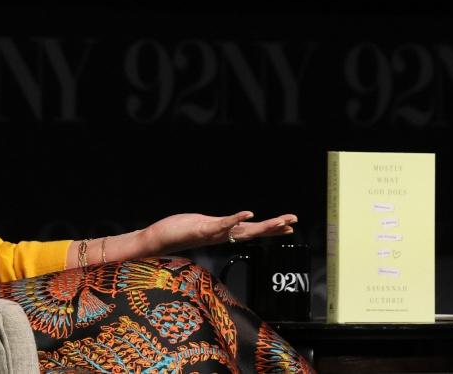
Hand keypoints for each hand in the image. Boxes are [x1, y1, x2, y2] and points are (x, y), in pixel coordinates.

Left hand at [142, 211, 297, 254]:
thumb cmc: (177, 232)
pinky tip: (249, 212)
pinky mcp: (202, 228)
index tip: (289, 226)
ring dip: (262, 226)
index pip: (251, 231)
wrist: (158, 240)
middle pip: (253, 232)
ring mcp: (213, 233)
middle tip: (293, 222)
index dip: (270, 230)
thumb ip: (215, 227)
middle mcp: (221, 236)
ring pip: (243, 231)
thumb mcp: (202, 227)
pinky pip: (223, 224)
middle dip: (274, 227)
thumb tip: (225, 226)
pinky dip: (236, 218)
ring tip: (280, 220)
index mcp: (223, 234)